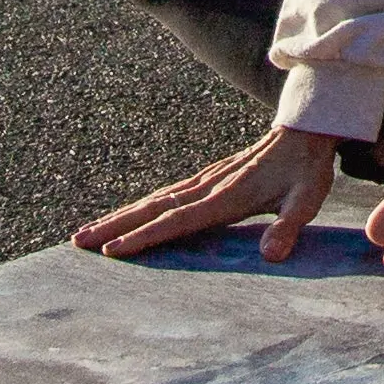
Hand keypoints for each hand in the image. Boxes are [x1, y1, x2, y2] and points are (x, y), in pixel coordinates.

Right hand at [74, 124, 341, 261]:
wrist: (306, 128)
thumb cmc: (306, 168)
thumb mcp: (306, 199)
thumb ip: (288, 227)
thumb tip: (271, 255)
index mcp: (226, 196)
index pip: (177, 220)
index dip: (145, 237)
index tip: (113, 251)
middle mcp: (208, 186)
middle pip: (153, 208)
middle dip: (115, 226)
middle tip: (78, 242)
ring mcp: (205, 180)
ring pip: (154, 200)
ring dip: (120, 216)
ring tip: (87, 233)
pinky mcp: (207, 179)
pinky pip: (166, 196)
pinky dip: (140, 208)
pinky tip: (128, 217)